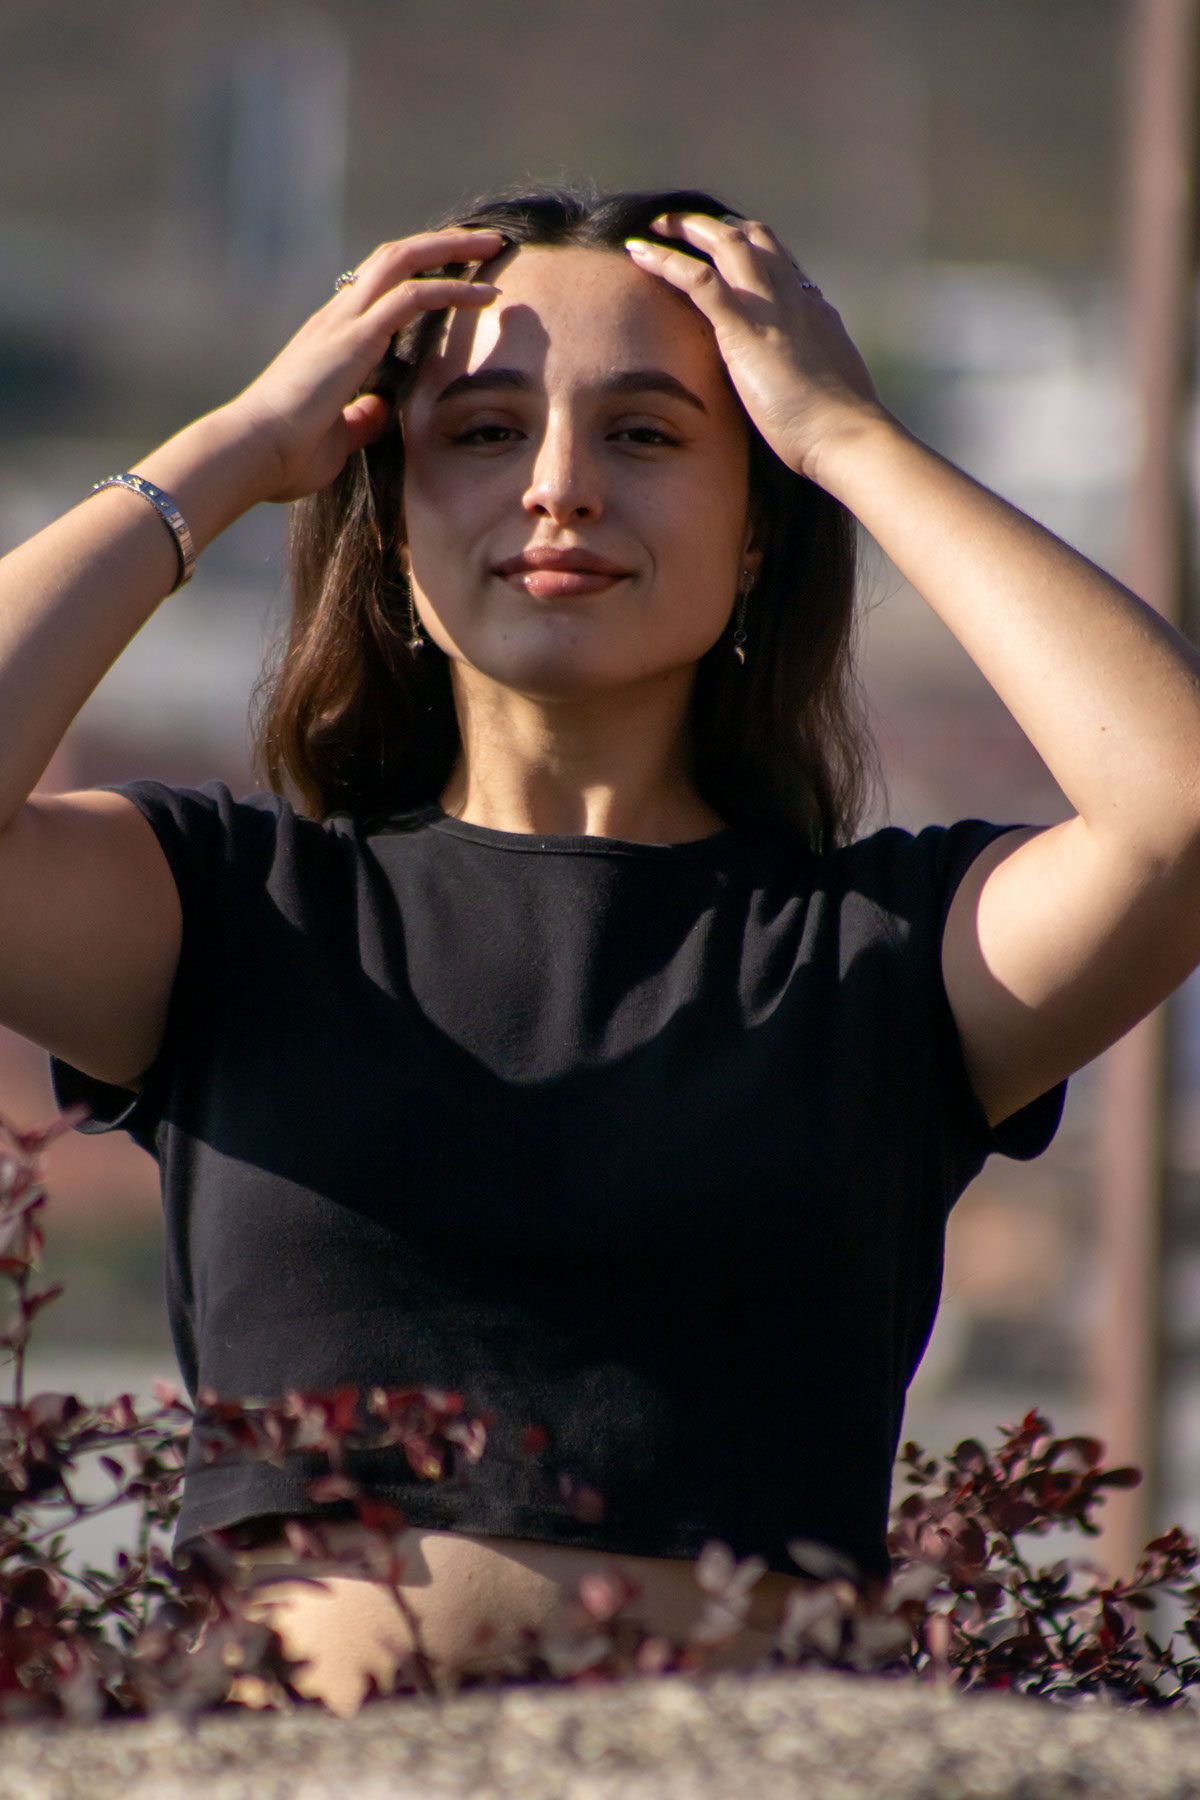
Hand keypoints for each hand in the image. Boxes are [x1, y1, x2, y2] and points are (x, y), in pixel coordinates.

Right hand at [221, 228, 504, 503]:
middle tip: (485, 241)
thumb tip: (382, 410)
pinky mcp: (354, 337)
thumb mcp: (336, 437)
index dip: (416, 272)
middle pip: (393, 256)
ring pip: (404, 260)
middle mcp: (336, 319)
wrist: (252, 454)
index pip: (377, 286)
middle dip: (442, 244)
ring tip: (495, 244)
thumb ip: (360, 419)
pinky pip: (412, 297)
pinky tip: (485, 295)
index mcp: (331, 339)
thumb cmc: (286, 456)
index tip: (455, 272)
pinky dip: (453, 290)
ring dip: (454, 249)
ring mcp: (343, 322)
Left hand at [625, 214, 883, 486]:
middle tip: (688, 224)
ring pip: (727, 242)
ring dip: (689, 228)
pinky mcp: (742, 327)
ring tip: (658, 223)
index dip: (754, 250)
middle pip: (757, 238)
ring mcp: (769, 306)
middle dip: (720, 226)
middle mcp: (793, 297)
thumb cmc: (836, 432)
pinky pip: (697, 278)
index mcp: (814, 313)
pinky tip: (639, 253)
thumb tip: (802, 393)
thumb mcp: (826, 393)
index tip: (731, 248)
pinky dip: (665, 261)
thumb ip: (808, 379)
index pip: (782, 264)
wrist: (844, 436)